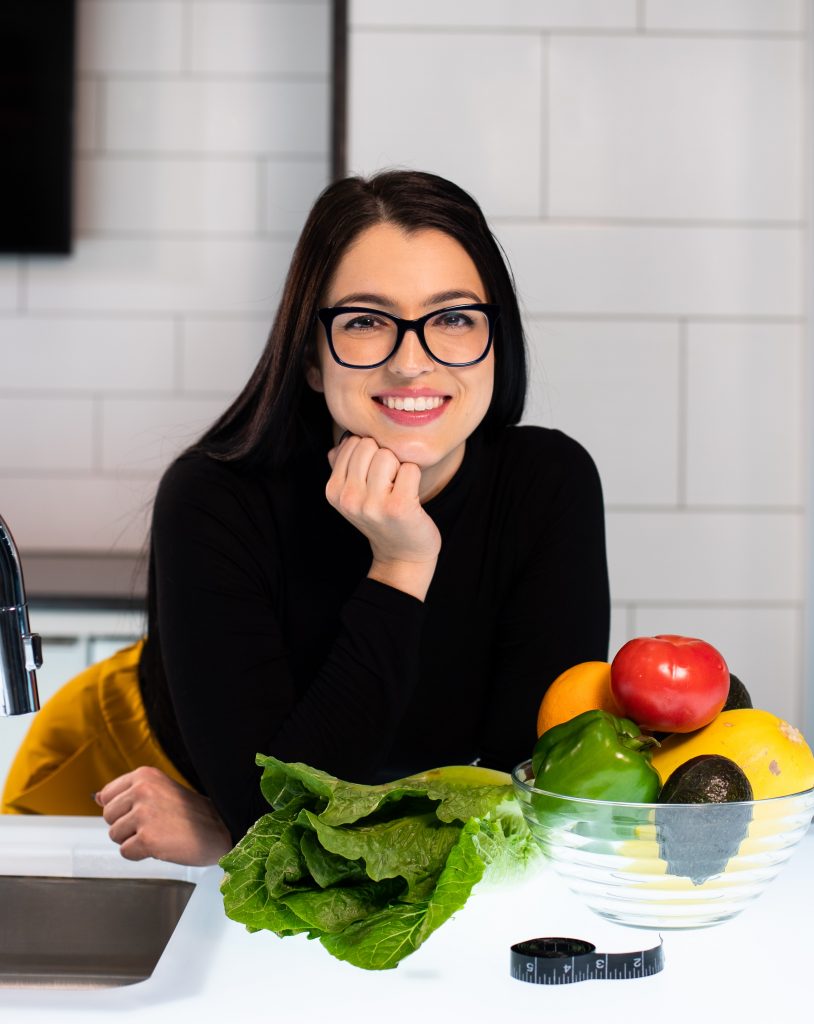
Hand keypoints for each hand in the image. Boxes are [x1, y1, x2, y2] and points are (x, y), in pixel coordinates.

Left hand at [95, 766, 231, 866]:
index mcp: (145, 775)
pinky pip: (125, 852)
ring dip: (133, 840)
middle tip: (154, 824)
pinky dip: (141, 854)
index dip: (122, 809)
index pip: (107, 794)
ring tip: (159, 833)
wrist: (221, 829)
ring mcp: (144, 814)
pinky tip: (161, 845)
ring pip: (114, 835)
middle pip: (107, 816)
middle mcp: (142, 790)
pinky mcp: (147, 839)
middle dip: (125, 826)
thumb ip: (128, 793)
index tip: (142, 811)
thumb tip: (97, 796)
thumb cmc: (193, 813)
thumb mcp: (160, 791)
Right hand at [326, 434, 440, 599]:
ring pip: (388, 454)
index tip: (372, 478)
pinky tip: (410, 496)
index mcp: (333, 491)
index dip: (368, 454)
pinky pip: (410, 468)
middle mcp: (348, 498)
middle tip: (387, 484)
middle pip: (368, 445)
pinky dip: (414, 477)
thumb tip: (342, 441)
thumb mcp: (354, 494)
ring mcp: (372, 504)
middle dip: (382, 458)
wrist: (402, 555)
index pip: (351, 443)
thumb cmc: (382, 517)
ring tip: (396, 490)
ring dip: (398, 468)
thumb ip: (344, 465)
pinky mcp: (398, 507)